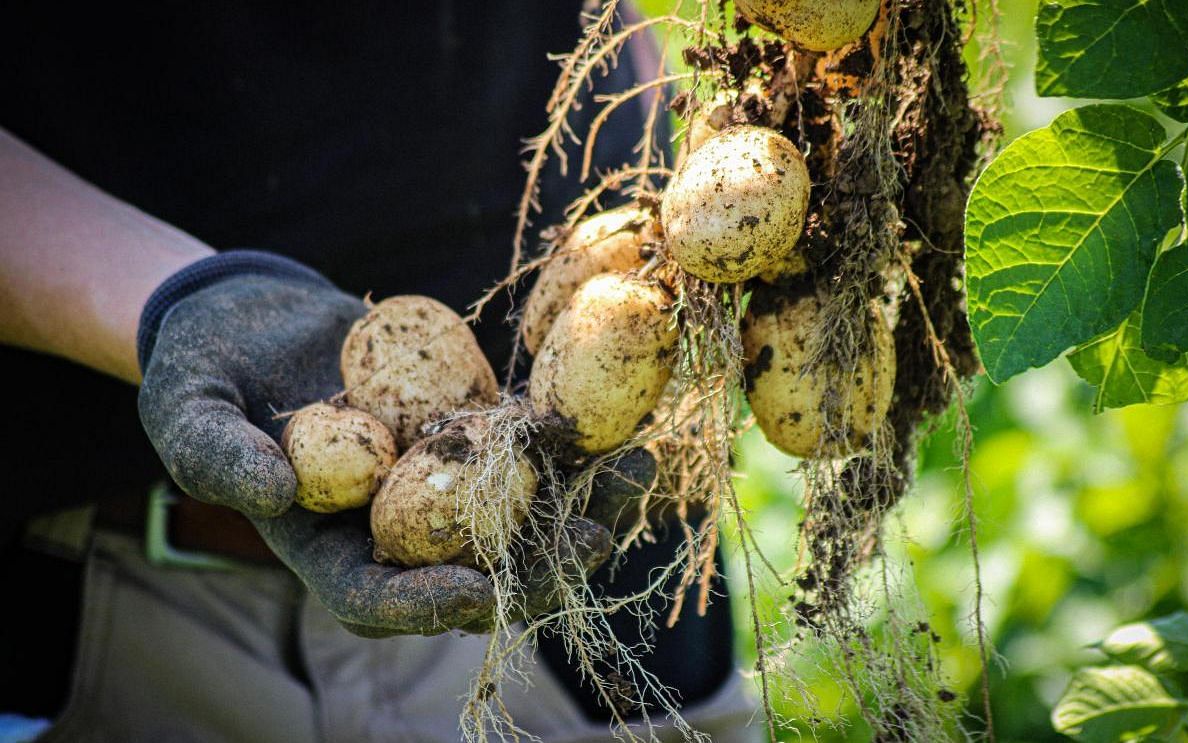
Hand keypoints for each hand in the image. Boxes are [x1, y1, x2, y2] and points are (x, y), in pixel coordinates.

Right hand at [136, 254, 649, 635]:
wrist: (246, 315)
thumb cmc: (201, 370)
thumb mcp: (186, 412)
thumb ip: (217, 459)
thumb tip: (276, 497)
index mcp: (321, 544)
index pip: (376, 598)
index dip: (423, 604)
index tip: (474, 589)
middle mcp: (387, 523)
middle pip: (464, 564)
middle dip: (533, 564)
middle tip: (593, 547)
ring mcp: (428, 476)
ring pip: (508, 505)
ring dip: (575, 500)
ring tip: (635, 478)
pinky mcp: (457, 424)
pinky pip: (516, 439)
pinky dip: (564, 434)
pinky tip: (617, 417)